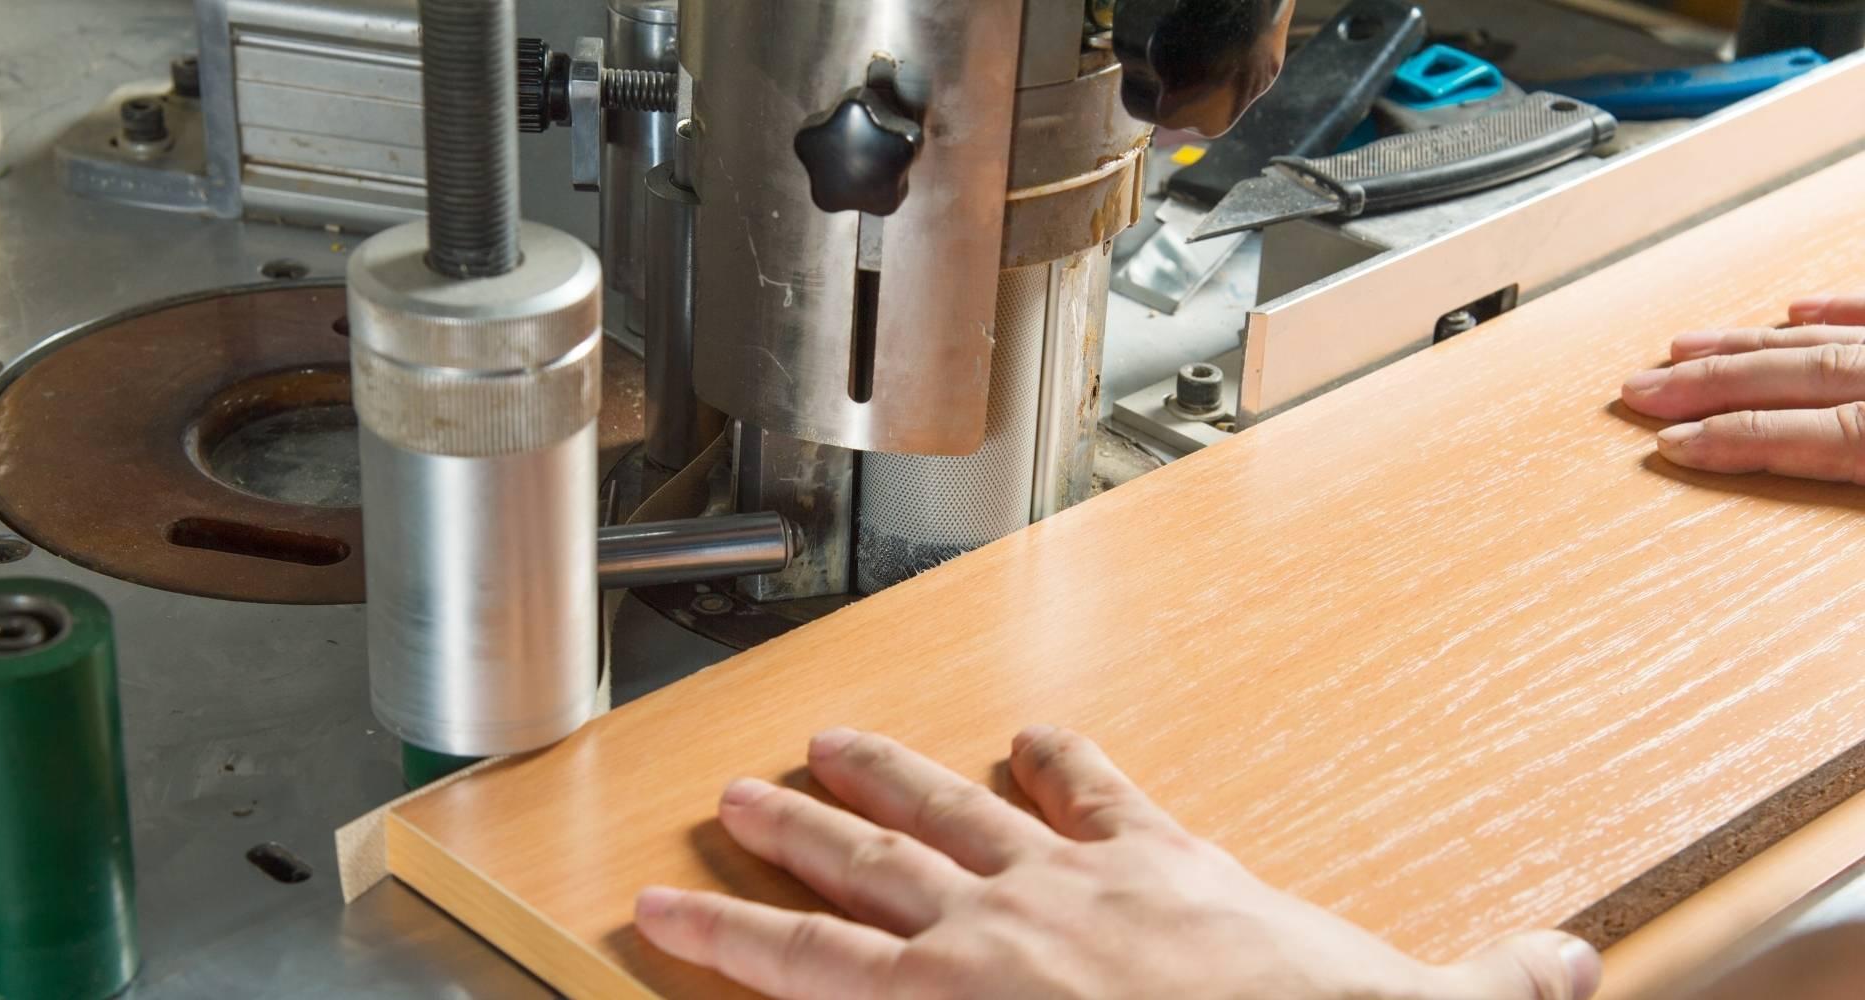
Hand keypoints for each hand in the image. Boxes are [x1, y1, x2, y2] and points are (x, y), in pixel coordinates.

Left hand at [633, 726, 1600, 999]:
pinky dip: (739, 960)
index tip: (1032, 743)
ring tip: (715, 816)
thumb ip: (1497, 976)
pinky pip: (812, 980)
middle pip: (940, 822)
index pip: (1107, 802)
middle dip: (868, 785)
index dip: (1064, 769)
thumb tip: (1576, 961)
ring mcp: (980, 952)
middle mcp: (1054, 900)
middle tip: (805, 753)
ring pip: (854, 882)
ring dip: (778, 847)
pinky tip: (662, 938)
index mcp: (1165, 883)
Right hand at [1622, 292, 1864, 481]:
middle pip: (1793, 377)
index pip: (1801, 437)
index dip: (1731, 439)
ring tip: (1686, 349)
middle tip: (1646, 388)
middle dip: (1710, 382)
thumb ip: (1859, 488)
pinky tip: (1799, 310)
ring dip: (1747, 346)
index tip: (1671, 444)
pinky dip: (1838, 310)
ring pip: (1821, 342)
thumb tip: (1792, 557)